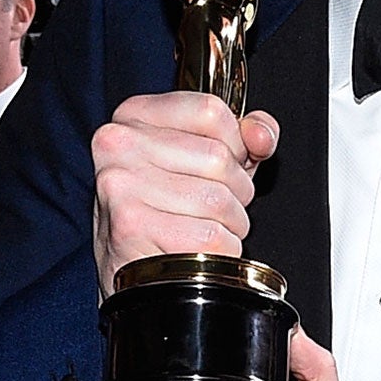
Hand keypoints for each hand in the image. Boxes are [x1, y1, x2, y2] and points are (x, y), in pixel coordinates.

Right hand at [91, 92, 280, 293]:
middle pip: (219, 158)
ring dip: (228, 224)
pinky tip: (193, 250)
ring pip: (218, 200)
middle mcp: (119, 143)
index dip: (235, 143)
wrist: (129, 268)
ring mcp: (121, 184)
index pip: (212, 111)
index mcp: (135, 115)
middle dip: (234, 191)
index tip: (223, 164)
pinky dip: (219, 250)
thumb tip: (260, 135)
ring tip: (201, 228)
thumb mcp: (205, 160)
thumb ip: (244, 137)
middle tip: (210, 207)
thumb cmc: (166, 211)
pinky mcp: (130, 226)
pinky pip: (210, 237)